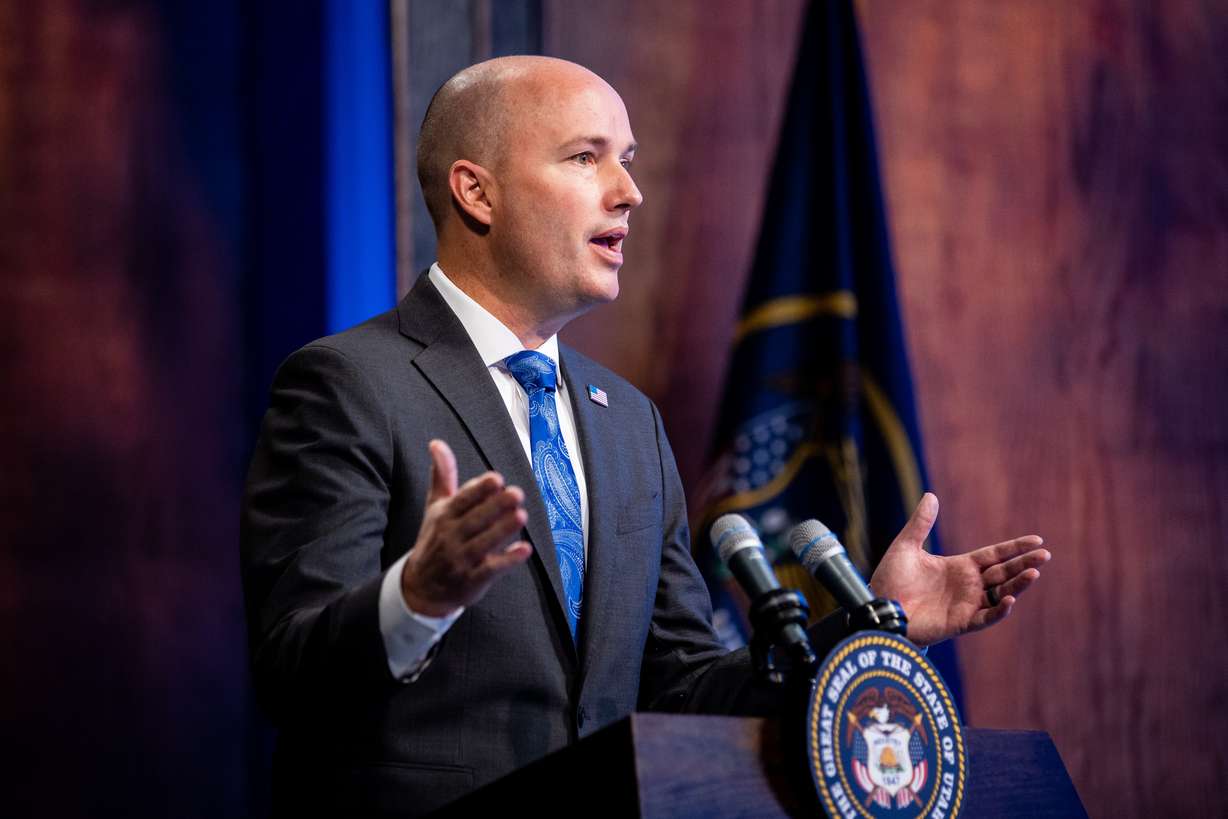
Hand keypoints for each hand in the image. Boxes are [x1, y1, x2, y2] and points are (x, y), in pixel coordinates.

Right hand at [400, 440, 532, 616]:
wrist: (421, 587)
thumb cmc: (435, 539)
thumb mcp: (435, 507)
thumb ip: (442, 475)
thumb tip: (437, 443)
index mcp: (444, 516)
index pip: (462, 500)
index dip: (478, 490)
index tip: (495, 479)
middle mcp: (451, 537)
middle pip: (475, 520)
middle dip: (495, 507)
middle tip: (516, 493)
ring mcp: (461, 560)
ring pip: (484, 543)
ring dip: (503, 530)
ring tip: (521, 516)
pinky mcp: (473, 580)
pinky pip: (491, 569)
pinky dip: (508, 560)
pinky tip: (524, 549)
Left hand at [868, 493, 1049, 645]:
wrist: (879, 607)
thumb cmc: (891, 579)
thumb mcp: (906, 546)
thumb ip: (920, 524)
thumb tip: (931, 495)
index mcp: (960, 566)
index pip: (994, 555)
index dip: (1014, 548)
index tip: (1037, 540)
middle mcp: (968, 585)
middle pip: (1003, 573)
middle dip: (1024, 564)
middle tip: (1045, 555)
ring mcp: (966, 604)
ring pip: (1000, 594)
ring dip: (1018, 585)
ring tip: (1034, 573)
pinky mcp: (959, 622)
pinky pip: (985, 617)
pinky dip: (999, 610)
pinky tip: (1009, 599)